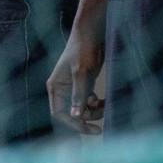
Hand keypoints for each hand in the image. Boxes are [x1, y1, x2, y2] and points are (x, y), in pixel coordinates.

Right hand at [47, 0, 107, 133]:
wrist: (91, 33)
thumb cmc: (82, 50)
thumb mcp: (81, 73)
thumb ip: (78, 95)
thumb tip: (75, 116)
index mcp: (55, 88)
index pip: (59, 114)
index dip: (74, 124)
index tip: (91, 130)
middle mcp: (62, 90)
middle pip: (72, 113)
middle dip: (87, 117)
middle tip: (103, 121)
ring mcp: (73, 87)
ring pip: (82, 108)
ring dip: (94, 110)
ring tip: (107, 105)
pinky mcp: (84, 83)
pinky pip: (89, 100)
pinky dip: (97, 103)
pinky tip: (106, 100)